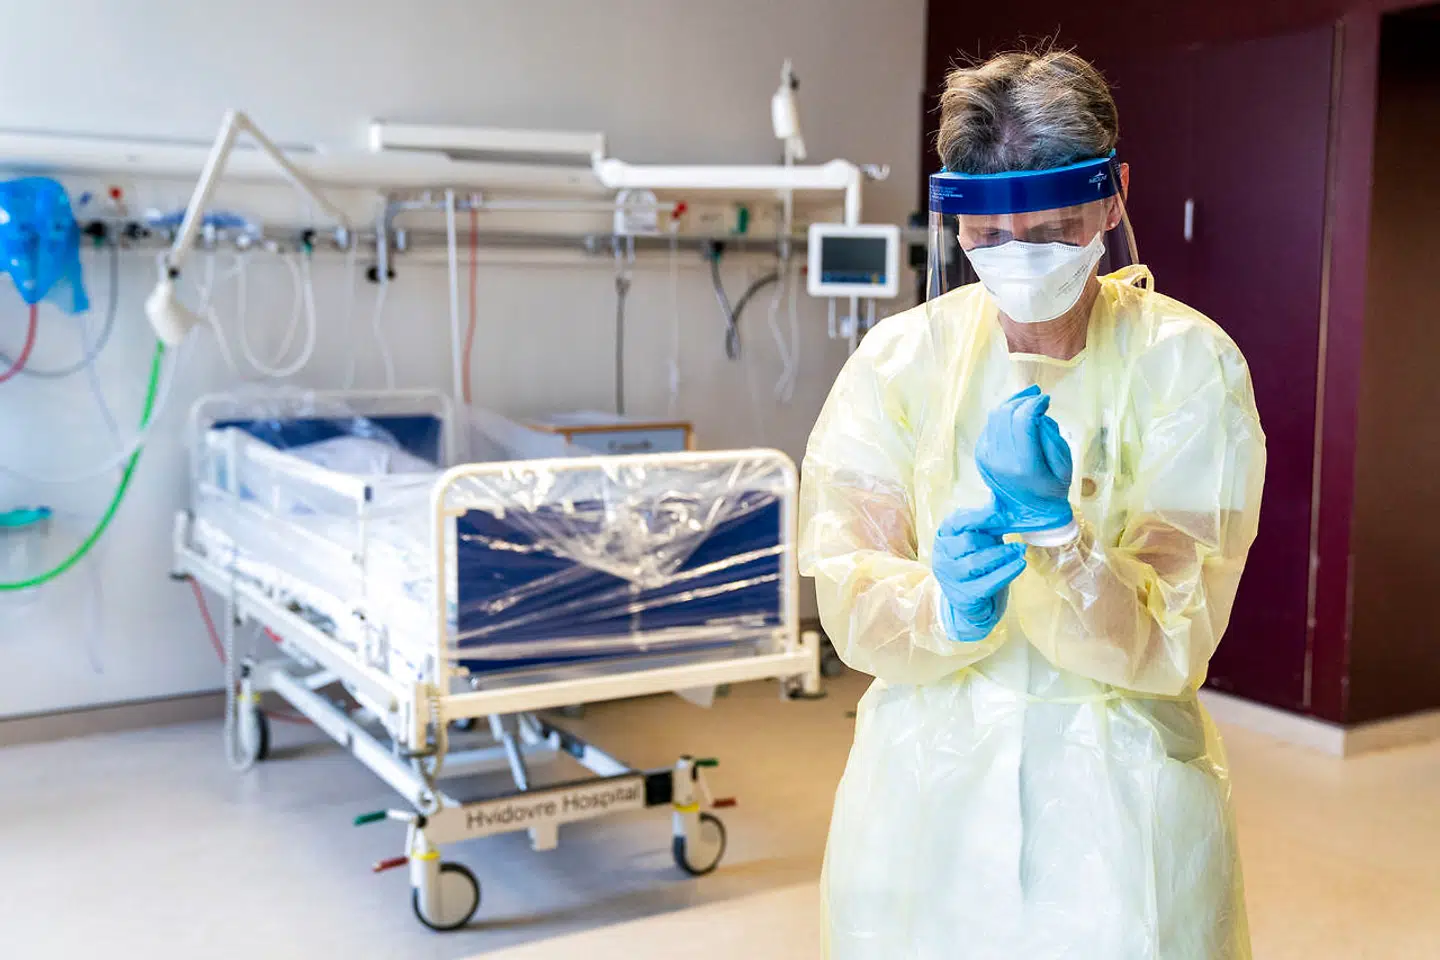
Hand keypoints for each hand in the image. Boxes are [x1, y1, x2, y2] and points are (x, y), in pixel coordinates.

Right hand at [933, 506, 1026, 641]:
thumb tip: (1001, 498)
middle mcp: (942, 556)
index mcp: (944, 536)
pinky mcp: (964, 597)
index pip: (957, 521)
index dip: (979, 517)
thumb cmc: (977, 561)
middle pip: (967, 541)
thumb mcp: (981, 538)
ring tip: (1019, 550)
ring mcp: (951, 578)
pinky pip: (987, 582)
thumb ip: (988, 520)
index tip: (1001, 516)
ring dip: (1002, 554)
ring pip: (975, 562)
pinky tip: (1020, 564)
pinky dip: (1007, 572)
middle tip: (1012, 540)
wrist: (971, 601)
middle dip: (992, 540)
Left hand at [975, 385, 1073, 532]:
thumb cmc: (1052, 488)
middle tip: (1037, 397)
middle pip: (1006, 414)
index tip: (1046, 400)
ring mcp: (987, 458)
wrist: (1030, 513)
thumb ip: (1052, 438)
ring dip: (1011, 404)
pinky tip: (1016, 415)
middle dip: (1022, 400)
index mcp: (1023, 465)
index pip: (1023, 420)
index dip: (1034, 404)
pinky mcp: (981, 456)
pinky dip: (1003, 416)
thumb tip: (1038, 415)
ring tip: (1028, 400)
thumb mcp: (1064, 466)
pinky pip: (990, 426)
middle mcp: (1000, 460)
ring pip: (994, 417)